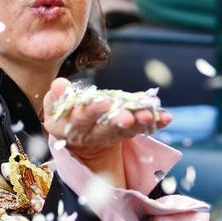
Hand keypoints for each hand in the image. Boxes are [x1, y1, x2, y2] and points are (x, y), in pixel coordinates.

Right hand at [41, 78, 171, 175]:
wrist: (75, 133)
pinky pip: (139, 129)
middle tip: (128, 117)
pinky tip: (166, 117)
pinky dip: (153, 124)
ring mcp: (109, 136)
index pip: (81, 118)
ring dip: (138, 123)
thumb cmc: (63, 112)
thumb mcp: (55, 104)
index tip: (104, 102)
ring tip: (149, 115)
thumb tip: (60, 84)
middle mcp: (91, 134)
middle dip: (118, 122)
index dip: (92, 110)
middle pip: (105, 129)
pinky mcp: (123, 134)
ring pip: (124, 131)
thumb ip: (57, 95)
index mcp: (71, 126)